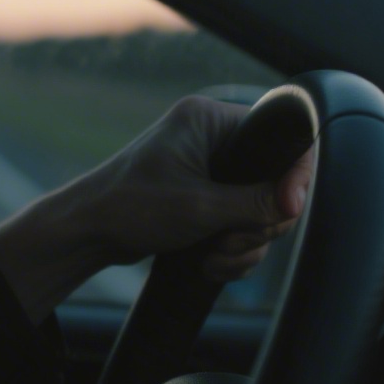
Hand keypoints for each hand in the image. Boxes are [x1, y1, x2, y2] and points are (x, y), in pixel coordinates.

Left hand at [0, 96, 312, 322]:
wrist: (87, 233)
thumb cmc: (130, 207)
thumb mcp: (200, 207)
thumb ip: (255, 204)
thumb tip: (296, 204)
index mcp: (210, 119)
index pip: (281, 137)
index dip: (294, 177)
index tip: (286, 209)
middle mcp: (212, 138)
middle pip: (274, 183)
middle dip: (258, 223)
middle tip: (231, 240)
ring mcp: (209, 170)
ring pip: (259, 210)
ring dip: (244, 243)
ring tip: (214, 257)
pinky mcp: (205, 198)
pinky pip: (240, 224)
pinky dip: (232, 249)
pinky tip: (209, 264)